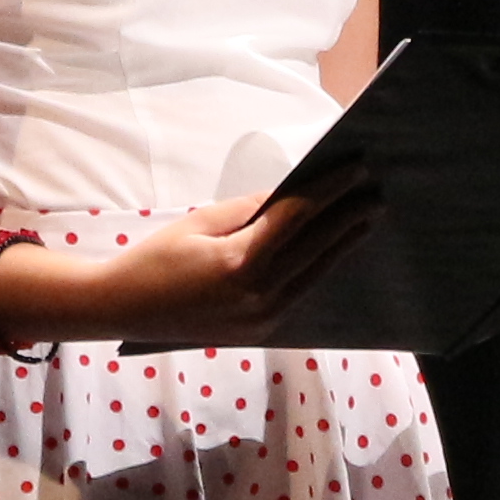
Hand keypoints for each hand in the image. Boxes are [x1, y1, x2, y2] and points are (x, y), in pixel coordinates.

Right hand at [0, 189, 374, 343]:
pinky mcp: (263, 332)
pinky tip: (338, 249)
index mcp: (239, 264)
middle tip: (376, 192)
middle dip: (348, 217)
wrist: (123, 309)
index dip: (329, 190)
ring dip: (343, 245)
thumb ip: (250, 210)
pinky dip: (321, 268)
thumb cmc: (155, 258)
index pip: (297, 218)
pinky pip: (301, 293)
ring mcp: (263, 319)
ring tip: (367, 218)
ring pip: (316, 274)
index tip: (356, 168)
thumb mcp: (199, 222)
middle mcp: (258, 296)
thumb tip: (293, 193)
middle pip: (316, 248)